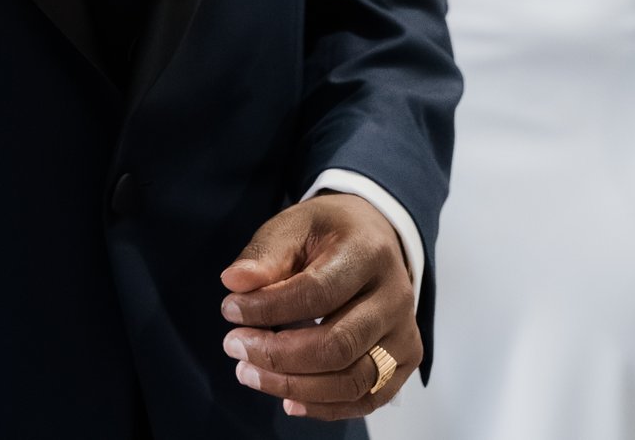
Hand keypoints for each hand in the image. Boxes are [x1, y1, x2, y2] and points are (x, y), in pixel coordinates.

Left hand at [219, 194, 420, 420]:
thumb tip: (234, 283)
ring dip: (295, 386)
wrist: (374, 238)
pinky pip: (368, 399)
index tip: (229, 309)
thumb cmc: (329, 234)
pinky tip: (288, 400)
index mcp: (370, 253)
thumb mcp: (293, 226)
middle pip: (338, 345)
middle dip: (278, 355)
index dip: (269, 308)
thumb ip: (265, 255)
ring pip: (354, 380)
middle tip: (234, 346)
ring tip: (249, 373)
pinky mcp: (405, 360)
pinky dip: (325, 407)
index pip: (318, 293)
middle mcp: (397, 297)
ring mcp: (405, 333)